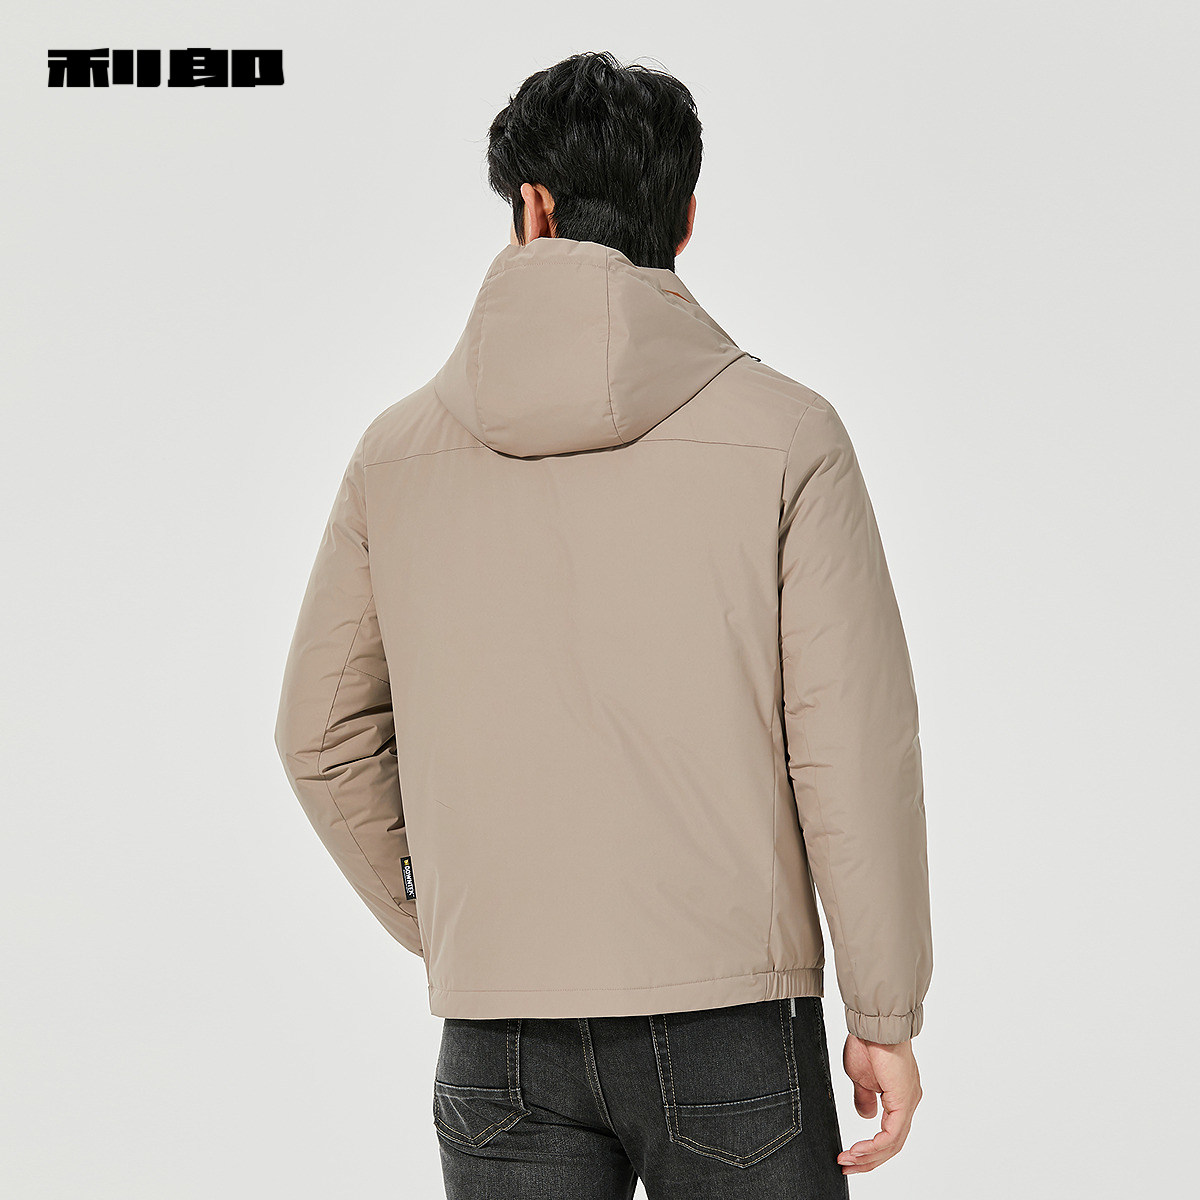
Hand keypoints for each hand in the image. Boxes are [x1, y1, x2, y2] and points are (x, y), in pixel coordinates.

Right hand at [837, 1035, 921, 1174]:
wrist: (872, 1026)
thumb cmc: (867, 1043)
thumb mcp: (860, 1078)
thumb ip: (865, 1098)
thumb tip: (867, 1116)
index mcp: (899, 1096)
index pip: (889, 1133)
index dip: (869, 1149)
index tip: (849, 1155)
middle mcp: (908, 1102)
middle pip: (892, 1144)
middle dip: (868, 1160)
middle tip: (847, 1167)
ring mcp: (908, 1103)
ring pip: (893, 1143)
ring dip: (869, 1156)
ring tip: (848, 1161)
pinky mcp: (904, 1103)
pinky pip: (891, 1135)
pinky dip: (874, 1147)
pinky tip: (858, 1150)